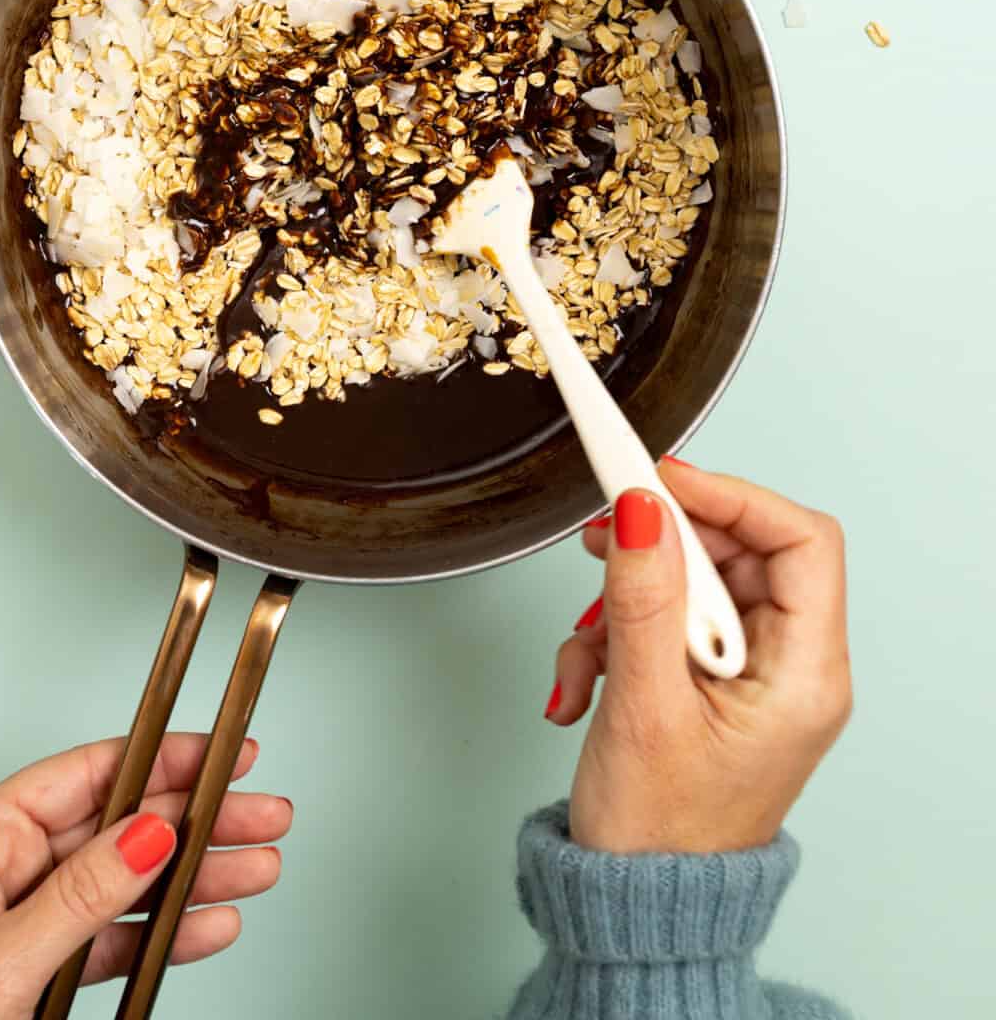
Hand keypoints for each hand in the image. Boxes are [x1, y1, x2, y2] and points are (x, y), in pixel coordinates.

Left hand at [0, 732, 291, 1019]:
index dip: (163, 758)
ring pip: (126, 881)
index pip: (87, 774)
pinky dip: (164, 932)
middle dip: (197, 820)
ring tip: (257, 868)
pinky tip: (208, 924)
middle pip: (118, 825)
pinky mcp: (34, 967)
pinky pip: (112, 936)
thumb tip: (150, 831)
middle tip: (262, 814)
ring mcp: (18, 916)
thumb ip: (80, 895)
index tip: (222, 751)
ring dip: (194, 878)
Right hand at [547, 460, 850, 854]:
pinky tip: (585, 682)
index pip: (800, 542)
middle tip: (606, 542)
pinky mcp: (708, 682)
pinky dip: (616, 635)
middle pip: (739, 552)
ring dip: (627, 600)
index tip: (662, 481)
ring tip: (588, 645)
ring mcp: (748, 675)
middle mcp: (789, 668)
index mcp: (803, 676)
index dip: (733, 498)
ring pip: (692, 583)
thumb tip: (644, 507)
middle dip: (664, 546)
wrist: (629, 906)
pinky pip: (666, 621)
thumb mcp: (642, 705)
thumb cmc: (656, 835)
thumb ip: (643, 598)